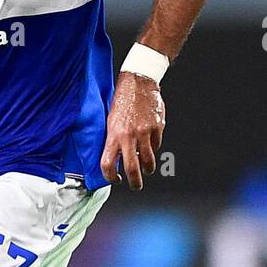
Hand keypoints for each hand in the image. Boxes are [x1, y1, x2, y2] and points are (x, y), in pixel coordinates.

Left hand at [100, 71, 165, 189]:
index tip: (114, 179)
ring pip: (148, 160)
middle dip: (135, 182)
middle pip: (132, 169)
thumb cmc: (122, 98)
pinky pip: (157, 145)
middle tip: (135, 185)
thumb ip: (113, 138)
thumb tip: (114, 157)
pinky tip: (149, 144)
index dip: (110, 176)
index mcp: (113, 134)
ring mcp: (145, 133)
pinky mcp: (158, 128)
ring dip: (147, 168)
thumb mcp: (110, 119)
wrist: (139, 81)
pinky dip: (154, 148)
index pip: (108, 163)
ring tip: (146, 169)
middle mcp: (129, 136)